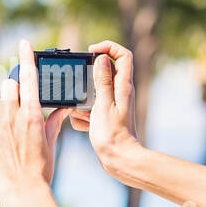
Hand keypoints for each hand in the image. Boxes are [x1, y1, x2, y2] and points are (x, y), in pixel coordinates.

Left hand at [0, 40, 69, 206]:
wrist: (22, 193)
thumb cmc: (41, 169)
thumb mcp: (51, 143)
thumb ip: (54, 120)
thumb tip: (62, 107)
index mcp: (32, 115)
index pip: (29, 78)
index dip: (26, 57)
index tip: (24, 42)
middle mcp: (12, 117)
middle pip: (9, 87)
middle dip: (15, 92)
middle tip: (20, 108)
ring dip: (3, 110)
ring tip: (11, 130)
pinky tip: (0, 140)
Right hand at [69, 40, 140, 175]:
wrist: (118, 159)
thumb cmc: (113, 135)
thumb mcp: (103, 104)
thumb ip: (103, 80)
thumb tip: (102, 58)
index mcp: (123, 86)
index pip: (123, 55)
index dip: (108, 47)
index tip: (92, 51)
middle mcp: (120, 92)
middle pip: (104, 73)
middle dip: (88, 80)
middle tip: (81, 90)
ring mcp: (113, 104)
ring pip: (93, 92)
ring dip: (84, 102)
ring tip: (84, 115)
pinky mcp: (106, 115)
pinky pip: (91, 107)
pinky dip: (84, 115)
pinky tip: (85, 126)